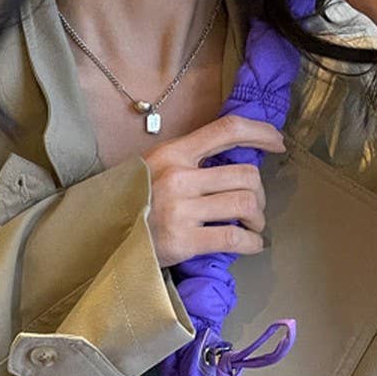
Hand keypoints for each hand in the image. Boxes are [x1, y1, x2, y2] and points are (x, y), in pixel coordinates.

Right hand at [142, 115, 285, 266]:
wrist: (98, 241)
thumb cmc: (127, 207)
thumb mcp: (150, 170)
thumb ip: (183, 164)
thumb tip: (226, 167)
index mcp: (173, 153)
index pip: (227, 130)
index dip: (260, 133)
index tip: (278, 143)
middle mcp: (179, 177)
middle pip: (245, 174)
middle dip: (259, 193)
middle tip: (254, 209)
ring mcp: (182, 209)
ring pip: (245, 203)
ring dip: (257, 218)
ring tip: (252, 228)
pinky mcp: (184, 241)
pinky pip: (233, 237)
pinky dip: (251, 242)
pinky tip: (251, 245)